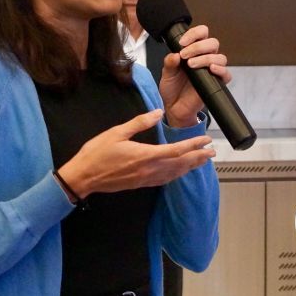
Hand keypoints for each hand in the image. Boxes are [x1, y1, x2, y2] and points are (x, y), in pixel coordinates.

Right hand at [57, 109, 213, 198]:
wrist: (83, 177)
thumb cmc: (97, 153)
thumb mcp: (116, 132)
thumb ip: (139, 123)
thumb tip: (157, 112)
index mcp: (145, 155)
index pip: (176, 150)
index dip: (193, 145)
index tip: (206, 140)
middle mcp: (149, 169)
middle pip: (180, 164)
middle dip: (198, 157)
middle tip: (212, 152)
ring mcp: (146, 179)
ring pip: (174, 174)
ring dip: (190, 167)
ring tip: (203, 161)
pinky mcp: (141, 184)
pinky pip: (165, 180)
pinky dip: (177, 174)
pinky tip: (181, 172)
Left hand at [157, 24, 229, 127]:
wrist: (174, 108)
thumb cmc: (172, 89)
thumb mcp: (166, 73)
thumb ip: (170, 62)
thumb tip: (175, 54)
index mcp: (194, 51)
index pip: (202, 33)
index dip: (194, 34)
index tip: (182, 43)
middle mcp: (205, 58)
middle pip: (213, 43)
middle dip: (198, 46)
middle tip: (185, 55)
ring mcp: (212, 70)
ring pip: (220, 57)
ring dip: (205, 58)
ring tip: (191, 65)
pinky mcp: (217, 83)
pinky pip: (226, 74)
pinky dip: (220, 70)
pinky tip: (210, 69)